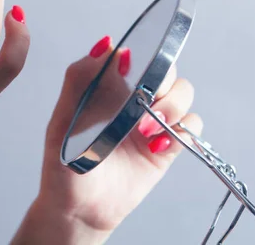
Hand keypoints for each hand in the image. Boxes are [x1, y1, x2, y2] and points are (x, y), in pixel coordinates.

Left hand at [17, 36, 201, 243]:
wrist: (78, 210)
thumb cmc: (64, 164)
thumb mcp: (63, 119)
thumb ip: (81, 80)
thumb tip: (107, 45)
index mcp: (107, 86)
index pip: (135, 53)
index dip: (142, 55)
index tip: (133, 71)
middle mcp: (132, 98)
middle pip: (166, 68)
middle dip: (162, 81)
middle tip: (144, 104)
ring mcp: (151, 121)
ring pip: (183, 93)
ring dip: (172, 105)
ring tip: (146, 129)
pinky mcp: (166, 145)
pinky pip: (191, 126)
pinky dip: (183, 131)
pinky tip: (156, 147)